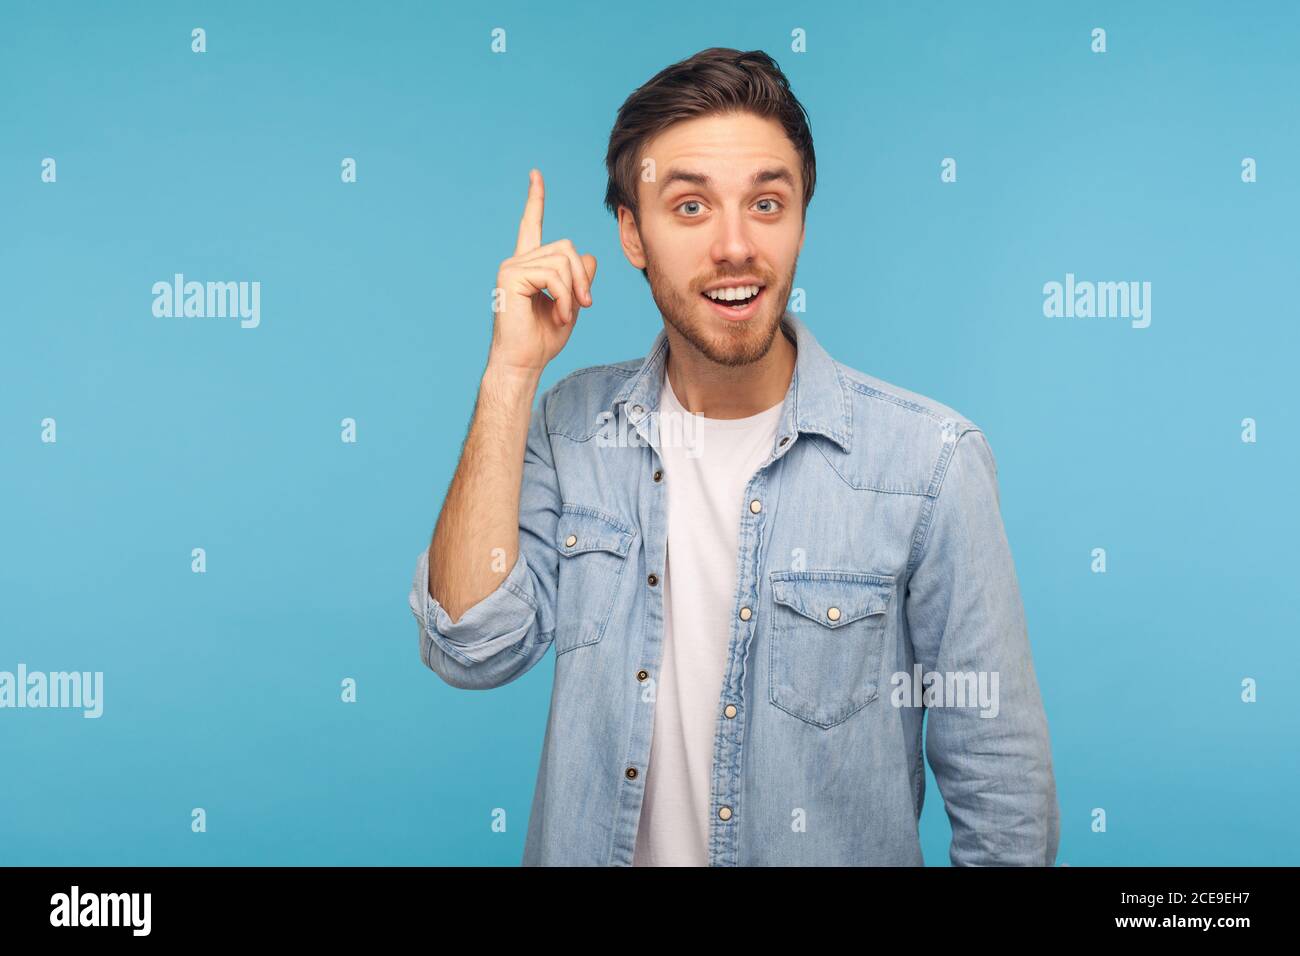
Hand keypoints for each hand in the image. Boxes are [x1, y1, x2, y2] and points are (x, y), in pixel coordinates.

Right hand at [487, 169, 597, 375]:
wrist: (523, 362)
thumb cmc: (543, 339)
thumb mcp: (571, 304)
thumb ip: (579, 279)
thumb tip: (590, 257)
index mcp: (528, 265)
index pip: (531, 226)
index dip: (535, 200)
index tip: (535, 175)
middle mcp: (517, 261)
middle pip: (566, 247)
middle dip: (582, 275)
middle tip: (585, 305)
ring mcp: (511, 267)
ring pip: (562, 261)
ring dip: (574, 290)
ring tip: (568, 314)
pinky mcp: (511, 276)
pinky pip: (553, 275)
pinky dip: (564, 297)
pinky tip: (559, 315)